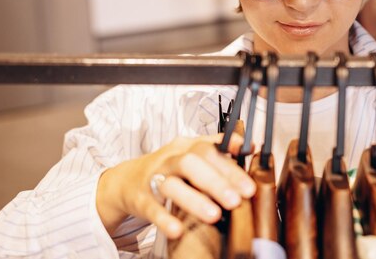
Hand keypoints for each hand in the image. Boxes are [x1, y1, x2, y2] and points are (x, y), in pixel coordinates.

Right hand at [97, 134, 254, 238]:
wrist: (127, 179)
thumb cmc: (169, 167)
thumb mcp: (191, 152)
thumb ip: (218, 148)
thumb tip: (249, 145)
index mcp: (186, 147)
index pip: (209, 148)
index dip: (229, 159)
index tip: (247, 172)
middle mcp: (170, 159)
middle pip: (192, 163)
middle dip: (217, 181)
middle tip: (237, 199)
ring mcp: (154, 177)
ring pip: (172, 185)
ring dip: (194, 200)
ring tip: (215, 216)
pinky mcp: (141, 199)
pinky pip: (152, 208)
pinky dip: (164, 219)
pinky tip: (177, 230)